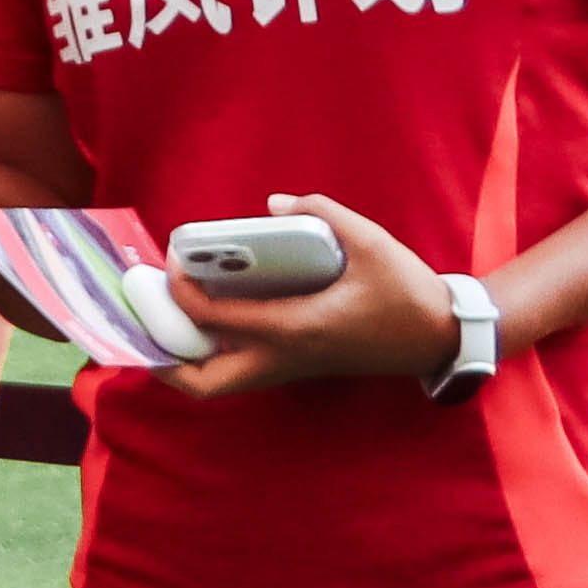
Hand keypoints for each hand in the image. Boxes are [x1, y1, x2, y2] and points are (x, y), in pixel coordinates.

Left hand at [162, 190, 457, 399]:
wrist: (441, 335)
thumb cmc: (408, 292)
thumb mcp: (371, 242)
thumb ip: (322, 213)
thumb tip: (274, 203)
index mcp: (295, 329)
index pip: (214, 319)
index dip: (180, 292)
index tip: (170, 263)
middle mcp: (284, 359)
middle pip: (202, 383)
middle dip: (163, 362)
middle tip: (147, 324)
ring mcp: (289, 369)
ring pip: (219, 383)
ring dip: (184, 361)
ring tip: (166, 321)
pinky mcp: (297, 367)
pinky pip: (239, 370)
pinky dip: (212, 354)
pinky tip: (207, 317)